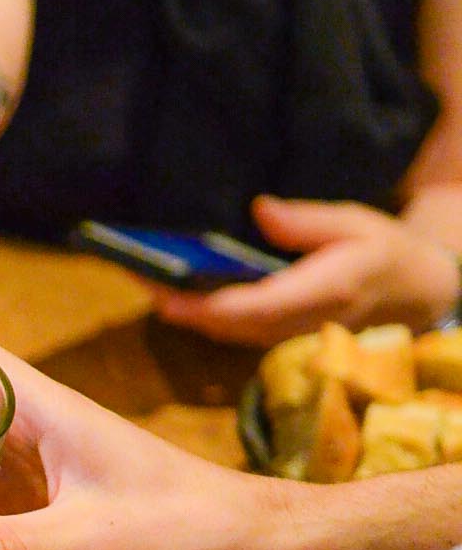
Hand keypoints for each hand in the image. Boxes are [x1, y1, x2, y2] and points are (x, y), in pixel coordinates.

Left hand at [152, 197, 460, 343]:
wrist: (414, 293)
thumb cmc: (383, 250)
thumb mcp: (355, 222)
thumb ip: (306, 221)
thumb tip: (259, 210)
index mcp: (326, 291)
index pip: (256, 308)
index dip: (206, 305)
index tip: (166, 292)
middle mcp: (301, 324)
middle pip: (228, 324)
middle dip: (179, 304)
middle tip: (136, 271)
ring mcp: (289, 338)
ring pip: (226, 331)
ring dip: (182, 309)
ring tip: (142, 274)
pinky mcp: (280, 339)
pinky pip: (233, 330)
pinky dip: (200, 313)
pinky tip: (172, 288)